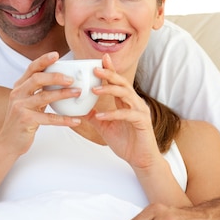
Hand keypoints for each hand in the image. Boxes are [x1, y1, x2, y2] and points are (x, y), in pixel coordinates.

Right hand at [0, 51, 85, 156]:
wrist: (8, 143)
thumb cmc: (22, 122)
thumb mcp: (28, 103)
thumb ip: (38, 92)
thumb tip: (60, 82)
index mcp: (19, 87)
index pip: (31, 68)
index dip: (43, 60)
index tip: (56, 55)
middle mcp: (17, 94)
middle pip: (37, 79)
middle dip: (56, 76)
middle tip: (72, 79)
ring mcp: (20, 107)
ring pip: (44, 96)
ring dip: (63, 94)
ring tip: (78, 93)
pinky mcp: (26, 120)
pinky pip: (49, 118)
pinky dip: (64, 119)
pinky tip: (76, 120)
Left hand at [88, 54, 159, 168]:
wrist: (141, 160)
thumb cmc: (126, 143)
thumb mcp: (104, 127)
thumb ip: (93, 116)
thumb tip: (77, 109)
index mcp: (126, 102)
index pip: (117, 82)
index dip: (110, 70)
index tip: (101, 59)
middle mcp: (134, 103)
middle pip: (122, 83)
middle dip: (109, 75)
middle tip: (95, 69)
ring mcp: (139, 111)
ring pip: (126, 94)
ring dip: (109, 90)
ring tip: (94, 90)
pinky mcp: (142, 121)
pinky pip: (126, 114)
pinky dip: (113, 114)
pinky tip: (100, 116)